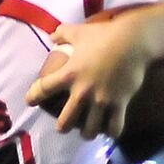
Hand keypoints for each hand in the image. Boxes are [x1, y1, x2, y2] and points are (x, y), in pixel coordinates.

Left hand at [26, 14, 151, 138]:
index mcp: (69, 74)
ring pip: (90, 131)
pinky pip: (114, 128)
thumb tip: (52, 36)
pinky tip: (110, 130)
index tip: (30, 101)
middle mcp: (82, 92)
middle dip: (63, 127)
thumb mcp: (80, 31)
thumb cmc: (105, 35)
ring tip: (89, 131)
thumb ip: (63, 34)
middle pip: (65, 123)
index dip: (33, 96)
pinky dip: (112, 131)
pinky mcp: (119, 104)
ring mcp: (101, 101)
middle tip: (65, 126)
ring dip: (88, 133)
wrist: (133, 41)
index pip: (43, 89)